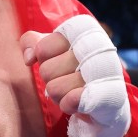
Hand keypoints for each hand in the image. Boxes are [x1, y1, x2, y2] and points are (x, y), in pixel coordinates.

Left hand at [21, 14, 129, 136]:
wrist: (105, 100)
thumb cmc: (73, 69)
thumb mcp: (50, 48)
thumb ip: (32, 42)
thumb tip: (29, 58)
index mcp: (83, 31)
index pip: (43, 47)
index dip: (43, 57)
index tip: (58, 57)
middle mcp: (96, 46)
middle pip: (46, 70)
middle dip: (52, 80)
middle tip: (67, 78)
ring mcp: (104, 71)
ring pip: (55, 89)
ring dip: (60, 96)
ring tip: (74, 91)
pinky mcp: (108, 95)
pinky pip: (71, 101)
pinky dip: (68, 105)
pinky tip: (78, 103)